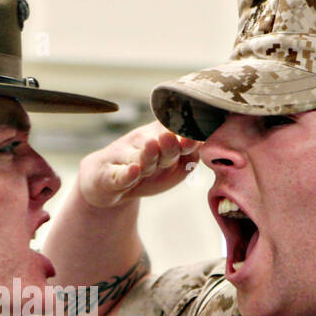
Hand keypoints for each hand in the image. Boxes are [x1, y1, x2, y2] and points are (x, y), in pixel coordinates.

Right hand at [77, 124, 200, 207]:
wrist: (106, 182)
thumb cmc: (146, 171)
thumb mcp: (172, 165)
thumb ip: (190, 155)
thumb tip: (208, 143)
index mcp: (159, 137)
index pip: (173, 132)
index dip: (185, 135)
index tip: (196, 135)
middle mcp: (140, 143)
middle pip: (157, 146)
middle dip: (168, 145)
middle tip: (171, 137)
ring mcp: (123, 159)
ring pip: (138, 159)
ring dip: (147, 155)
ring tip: (152, 146)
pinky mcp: (108, 176)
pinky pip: (119, 176)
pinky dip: (126, 174)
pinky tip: (134, 170)